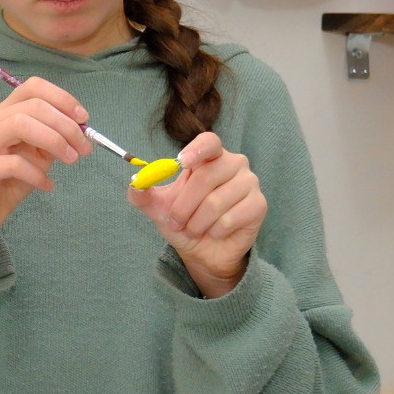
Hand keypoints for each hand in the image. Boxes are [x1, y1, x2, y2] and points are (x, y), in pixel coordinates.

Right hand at [0, 79, 91, 266]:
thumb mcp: (40, 155)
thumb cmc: (11, 179)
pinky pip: (13, 164)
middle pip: (32, 106)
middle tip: (83, 147)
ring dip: (53, 140)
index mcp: (5, 113)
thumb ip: (55, 138)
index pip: (32, 88)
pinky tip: (47, 184)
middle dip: (65, 124)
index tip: (83, 118)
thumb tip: (81, 129)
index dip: (61, 98)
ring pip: (20, 125)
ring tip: (70, 159)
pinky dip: (37, 173)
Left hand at [130, 131, 265, 297]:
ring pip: (216, 202)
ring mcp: (249, 183)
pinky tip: (215, 232)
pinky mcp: (259, 205)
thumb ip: (144, 194)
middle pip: (206, 177)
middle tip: (176, 223)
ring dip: (197, 223)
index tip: (181, 162)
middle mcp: (234, 164)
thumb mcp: (160, 208)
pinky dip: (215, 231)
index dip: (196, 150)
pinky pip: (230, 218)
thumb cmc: (185, 221)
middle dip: (183, 206)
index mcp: (210, 157)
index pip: (209, 142)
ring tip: (195, 229)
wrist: (204, 251)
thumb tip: (135, 184)